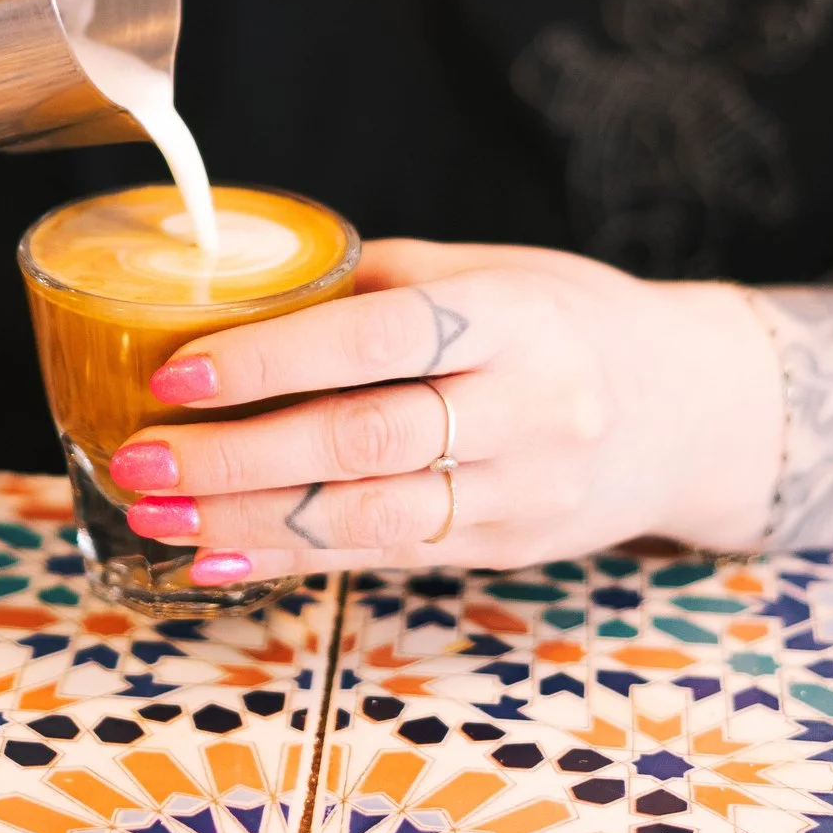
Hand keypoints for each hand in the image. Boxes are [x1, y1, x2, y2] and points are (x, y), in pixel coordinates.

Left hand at [107, 241, 787, 582]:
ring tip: (157, 514)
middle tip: (140, 459)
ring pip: (370, 519)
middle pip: (364, 443)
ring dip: (248, 521)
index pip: (381, 340)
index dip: (273, 359)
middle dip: (236, 457)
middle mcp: (530, 410)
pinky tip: (218, 555)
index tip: (178, 372)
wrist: (692, 411)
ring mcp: (525, 493)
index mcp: (517, 318)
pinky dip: (293, 559)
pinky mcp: (507, 548)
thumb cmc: (568, 322)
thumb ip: (382, 286)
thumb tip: (245, 288)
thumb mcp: (494, 273)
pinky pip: (385, 559)